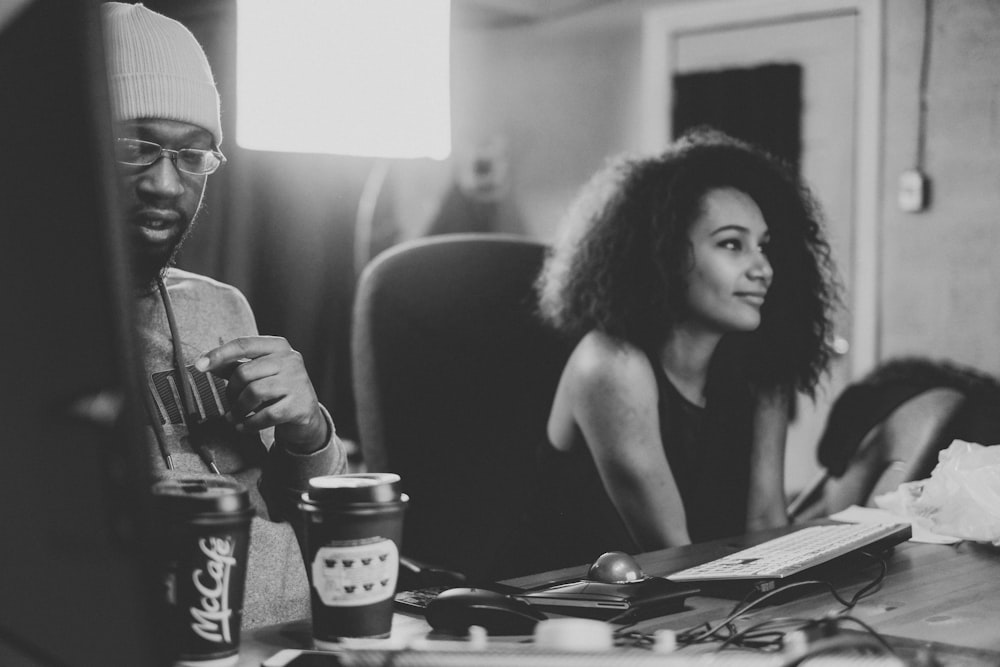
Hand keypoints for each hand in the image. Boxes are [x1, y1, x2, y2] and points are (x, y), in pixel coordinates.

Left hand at [195, 336, 327, 452]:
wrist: (306, 414)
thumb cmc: (277, 390)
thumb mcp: (259, 373)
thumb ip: (234, 366)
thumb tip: (205, 362)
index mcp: (279, 346)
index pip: (243, 345)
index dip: (219, 354)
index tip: (199, 365)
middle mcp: (291, 360)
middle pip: (245, 373)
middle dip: (231, 392)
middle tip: (231, 403)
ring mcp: (298, 382)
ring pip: (254, 393)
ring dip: (238, 410)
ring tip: (235, 417)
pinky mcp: (300, 405)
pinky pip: (266, 415)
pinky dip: (249, 424)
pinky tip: (244, 426)